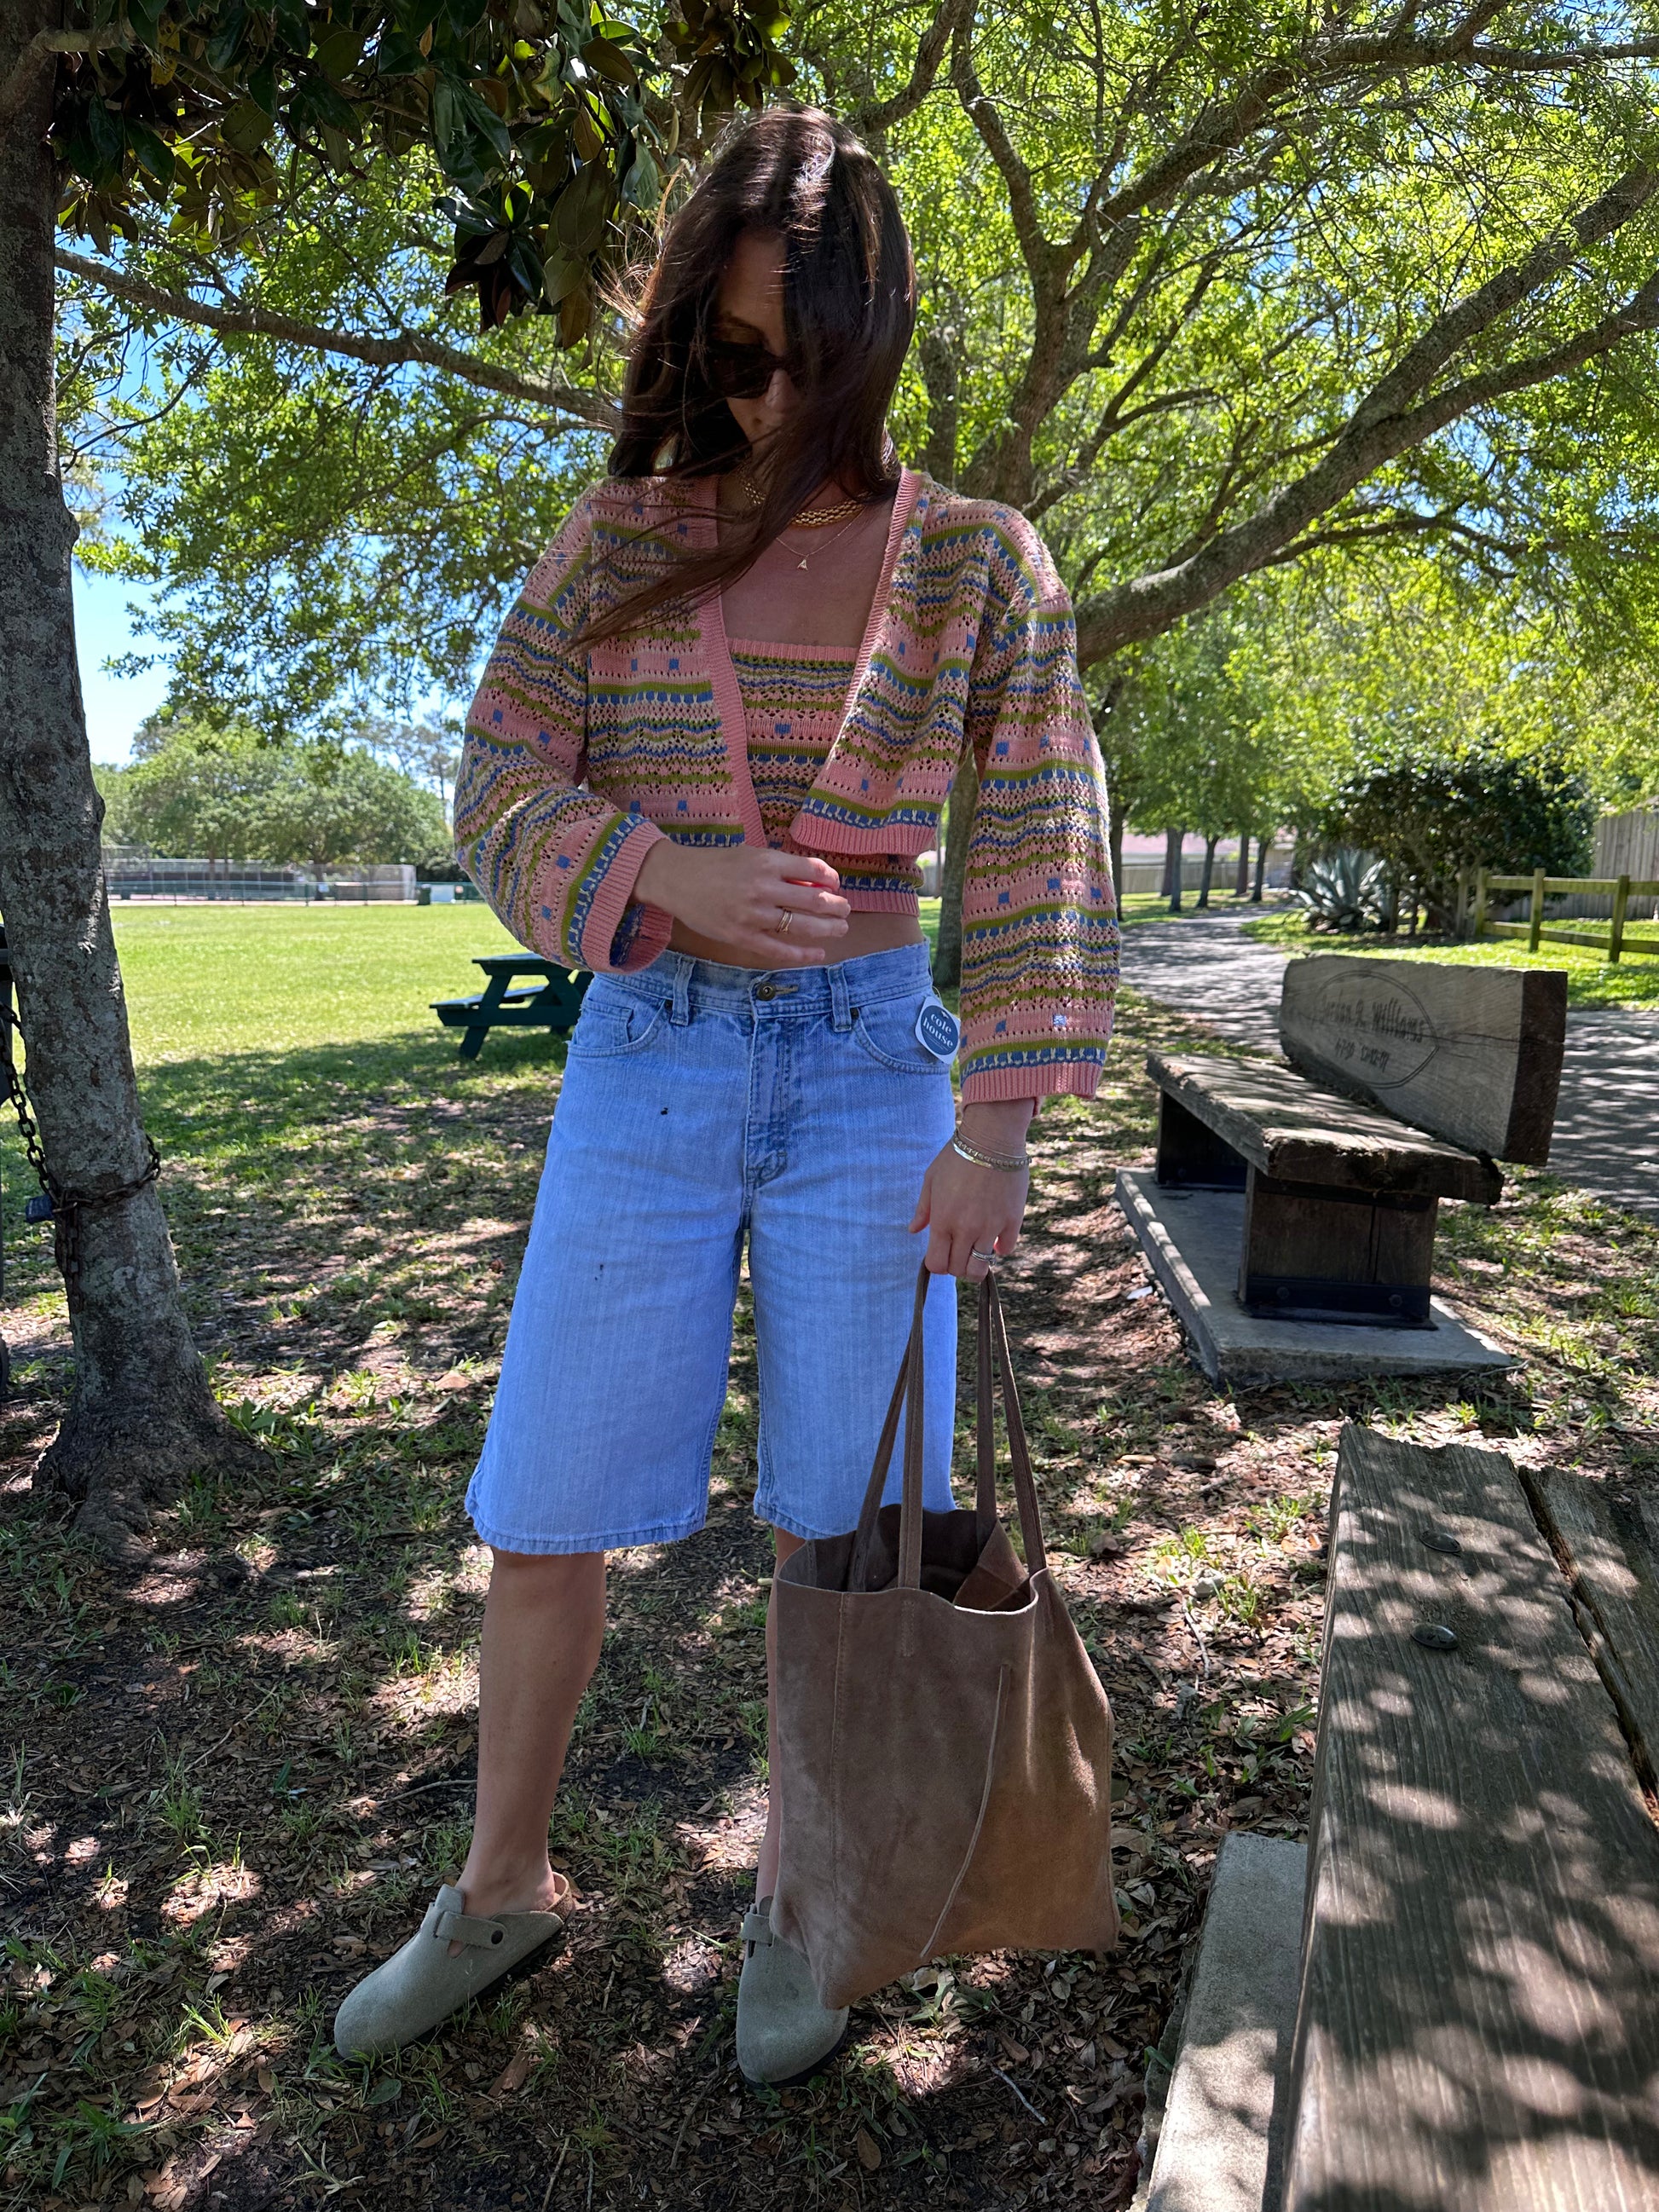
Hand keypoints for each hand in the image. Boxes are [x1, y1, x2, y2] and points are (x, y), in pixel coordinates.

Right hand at [632, 842, 849, 965]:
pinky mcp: (742, 936)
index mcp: (766, 862)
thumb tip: (815, 880)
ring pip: (801, 925)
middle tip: (845, 909)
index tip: (835, 884)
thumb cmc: (715, 865)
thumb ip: (779, 866)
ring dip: (827, 928)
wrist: (677, 880)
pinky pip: (779, 949)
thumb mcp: (749, 854)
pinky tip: (818, 953)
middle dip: (836, 906)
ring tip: (841, 928)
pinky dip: (802, 953)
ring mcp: (753, 915)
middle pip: (813, 900)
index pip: (811, 870)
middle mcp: (762, 888)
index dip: (830, 878)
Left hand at [909, 1102, 1034, 1277]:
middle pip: (958, 1269)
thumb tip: (914, 1230)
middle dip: (955, 1265)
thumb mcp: (931, 1179)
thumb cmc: (956, 1156)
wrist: (992, 1138)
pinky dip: (999, 1247)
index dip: (937, 1265)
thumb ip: (923, 1209)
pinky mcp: (1012, 1220)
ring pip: (982, 1267)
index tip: (941, 1254)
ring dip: (977, 1263)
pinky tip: (995, 1234)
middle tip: (958, 1250)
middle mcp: (966, 1229)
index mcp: (943, 1220)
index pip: (937, 1264)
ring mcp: (990, 1226)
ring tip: (976, 1248)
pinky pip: (1006, 1248)